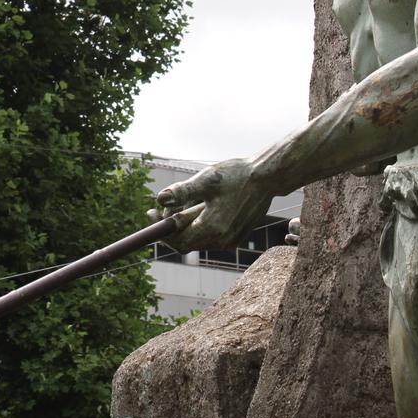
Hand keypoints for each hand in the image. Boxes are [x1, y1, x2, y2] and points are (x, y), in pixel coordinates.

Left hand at [150, 159, 273, 253]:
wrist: (267, 178)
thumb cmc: (237, 175)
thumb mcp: (206, 179)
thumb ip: (182, 191)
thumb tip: (159, 199)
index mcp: (214, 227)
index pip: (178, 240)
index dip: (161, 230)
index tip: (150, 213)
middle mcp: (222, 240)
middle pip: (186, 242)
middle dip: (172, 225)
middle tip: (165, 206)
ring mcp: (230, 240)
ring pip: (197, 238)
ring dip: (186, 223)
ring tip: (190, 199)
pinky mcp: (236, 236)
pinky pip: (209, 236)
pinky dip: (199, 223)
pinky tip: (203, 203)